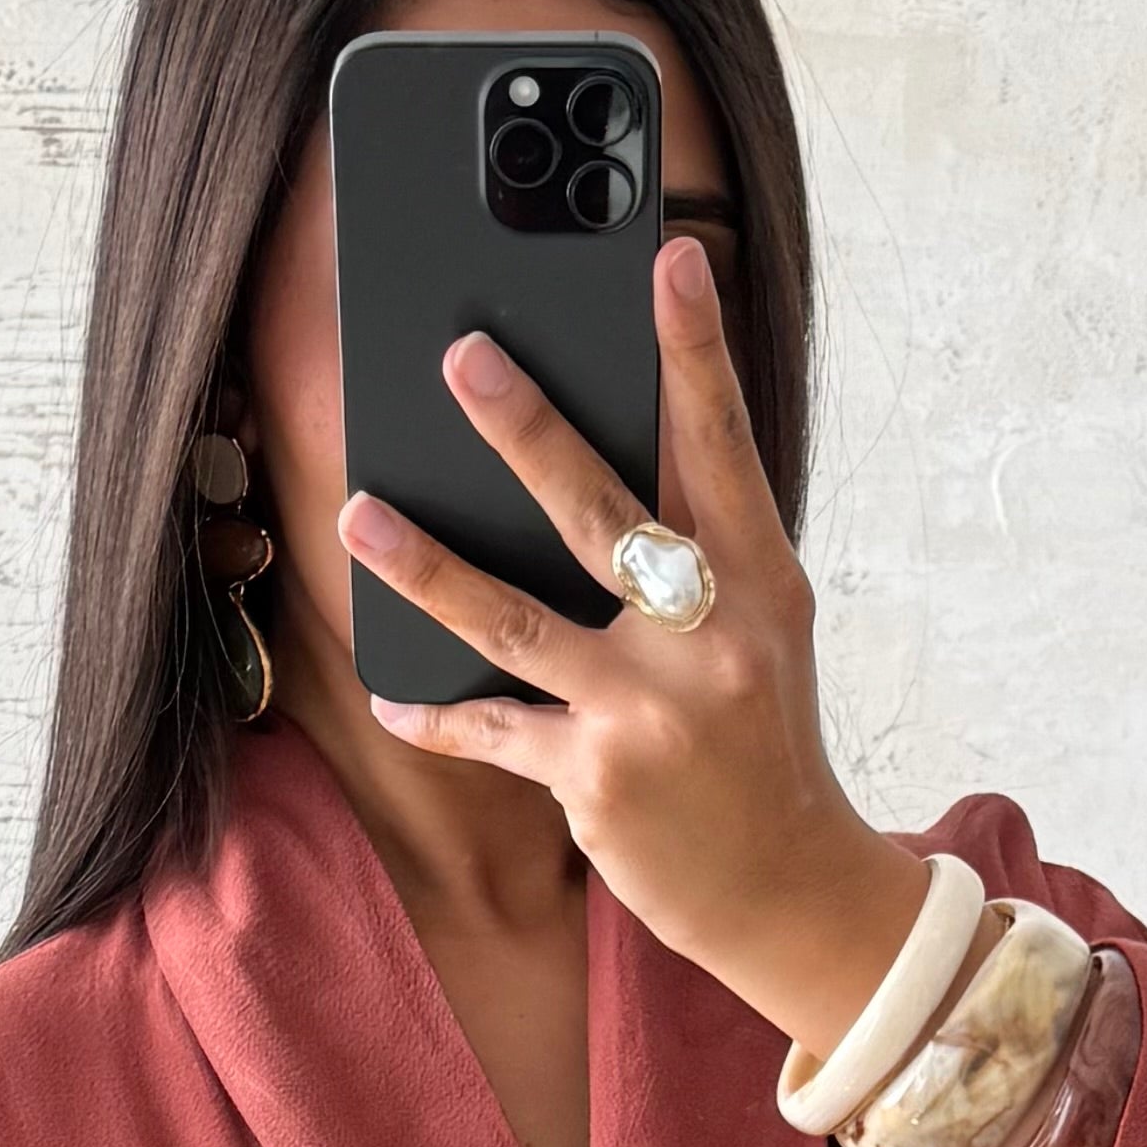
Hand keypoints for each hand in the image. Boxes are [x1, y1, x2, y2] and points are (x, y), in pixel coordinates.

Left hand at [337, 237, 928, 1064]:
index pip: (722, 445)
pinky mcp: (596, 779)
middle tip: (461, 355)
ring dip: (427, 566)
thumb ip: (698, 552)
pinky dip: (438, 715)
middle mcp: (707, 638)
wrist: (790, 890)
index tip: (670, 257)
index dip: (694, 350)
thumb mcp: (758, 632)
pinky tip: (388, 695)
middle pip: (601, 513)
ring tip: (357, 517)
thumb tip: (593, 465)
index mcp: (759, 582)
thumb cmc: (760, 742)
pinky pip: (495, 730)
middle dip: (526, 429)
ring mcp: (649, 710)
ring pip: (515, 620)